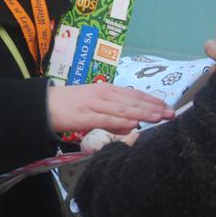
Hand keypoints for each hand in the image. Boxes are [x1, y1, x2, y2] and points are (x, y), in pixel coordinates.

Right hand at [47, 84, 172, 135]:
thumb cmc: (69, 106)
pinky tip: (135, 123)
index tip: (167, 106)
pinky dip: (123, 120)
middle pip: (133, 100)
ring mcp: (95, 104)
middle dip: (153, 107)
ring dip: (144, 112)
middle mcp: (103, 94)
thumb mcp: (94, 108)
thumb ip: (113, 117)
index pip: (134, 94)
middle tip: (171, 113)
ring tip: (160, 116)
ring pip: (124, 108)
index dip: (151, 100)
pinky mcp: (86, 115)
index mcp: (106, 90)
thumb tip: (132, 126)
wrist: (44, 105)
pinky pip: (108, 118)